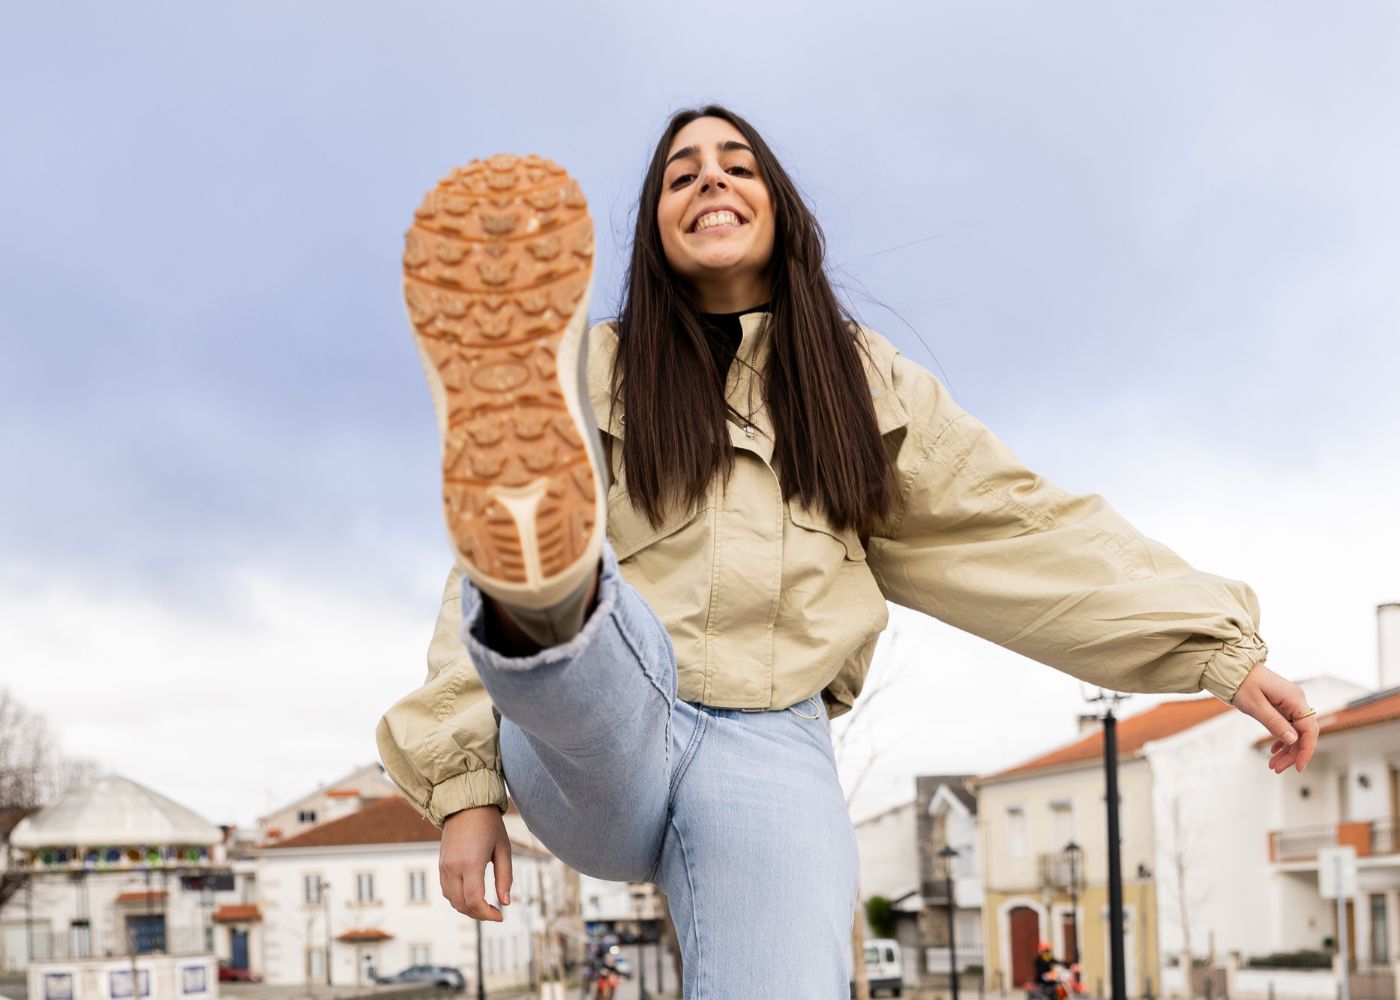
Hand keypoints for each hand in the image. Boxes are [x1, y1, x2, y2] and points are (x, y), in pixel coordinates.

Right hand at [440, 805, 512, 920]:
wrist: (465, 805)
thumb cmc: (489, 824)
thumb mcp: (503, 849)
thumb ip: (505, 877)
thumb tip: (506, 903)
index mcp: (470, 862)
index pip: (474, 900)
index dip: (487, 914)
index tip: (500, 916)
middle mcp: (453, 867)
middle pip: (462, 905)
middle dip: (479, 915)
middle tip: (495, 913)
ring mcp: (444, 867)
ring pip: (452, 901)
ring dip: (468, 909)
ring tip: (485, 906)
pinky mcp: (441, 865)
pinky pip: (447, 891)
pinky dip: (458, 899)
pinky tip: (472, 896)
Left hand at [1230, 662, 1318, 773]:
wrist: (1234, 669)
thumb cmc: (1242, 683)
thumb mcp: (1255, 705)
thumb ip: (1274, 722)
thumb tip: (1292, 740)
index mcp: (1294, 699)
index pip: (1310, 729)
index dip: (1307, 750)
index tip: (1298, 767)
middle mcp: (1297, 701)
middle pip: (1303, 733)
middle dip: (1292, 754)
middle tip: (1276, 768)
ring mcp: (1291, 703)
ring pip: (1296, 732)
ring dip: (1286, 750)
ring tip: (1272, 764)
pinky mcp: (1283, 705)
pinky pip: (1289, 725)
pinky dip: (1282, 739)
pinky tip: (1274, 750)